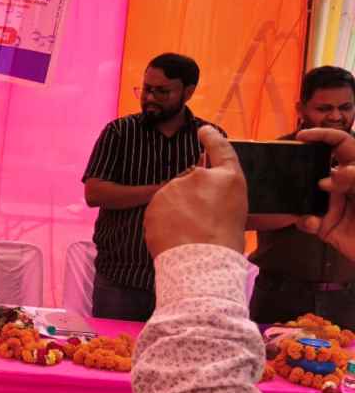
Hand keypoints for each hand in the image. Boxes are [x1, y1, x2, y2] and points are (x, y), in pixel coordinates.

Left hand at [144, 125, 247, 258]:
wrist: (200, 262)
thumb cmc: (225, 242)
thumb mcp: (237, 212)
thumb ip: (221, 192)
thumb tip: (209, 189)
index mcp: (228, 178)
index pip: (220, 149)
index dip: (211, 138)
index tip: (203, 131)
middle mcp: (200, 176)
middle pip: (191, 182)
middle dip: (192, 198)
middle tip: (201, 222)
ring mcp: (175, 187)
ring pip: (173, 196)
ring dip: (177, 210)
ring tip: (188, 232)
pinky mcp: (155, 201)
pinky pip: (159, 209)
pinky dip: (164, 220)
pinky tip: (174, 234)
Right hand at [295, 128, 354, 259]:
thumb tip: (329, 177)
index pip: (340, 144)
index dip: (322, 136)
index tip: (301, 137)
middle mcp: (343, 185)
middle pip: (317, 168)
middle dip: (300, 168)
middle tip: (288, 170)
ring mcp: (332, 205)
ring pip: (305, 195)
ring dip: (298, 197)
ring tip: (296, 200)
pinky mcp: (325, 227)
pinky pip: (305, 220)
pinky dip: (304, 221)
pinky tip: (312, 223)